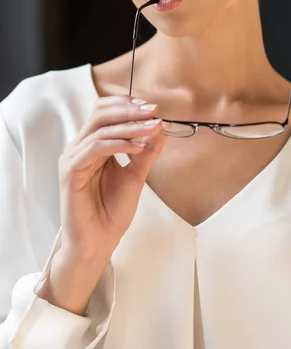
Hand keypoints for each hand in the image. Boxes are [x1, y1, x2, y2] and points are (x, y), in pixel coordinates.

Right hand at [57, 96, 167, 262]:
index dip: (127, 104)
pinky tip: (138, 147)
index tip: (153, 107)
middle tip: (154, 111)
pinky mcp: (70, 173)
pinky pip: (94, 148)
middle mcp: (79, 148)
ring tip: (153, 128)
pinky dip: (118, 143)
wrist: (98, 243)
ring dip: (130, 126)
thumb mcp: (136, 174)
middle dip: (130, 110)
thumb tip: (163, 126)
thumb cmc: (112, 211)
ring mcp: (72, 159)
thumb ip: (147, 151)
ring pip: (99, 129)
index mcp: (92, 145)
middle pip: (100, 114)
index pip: (104, 111)